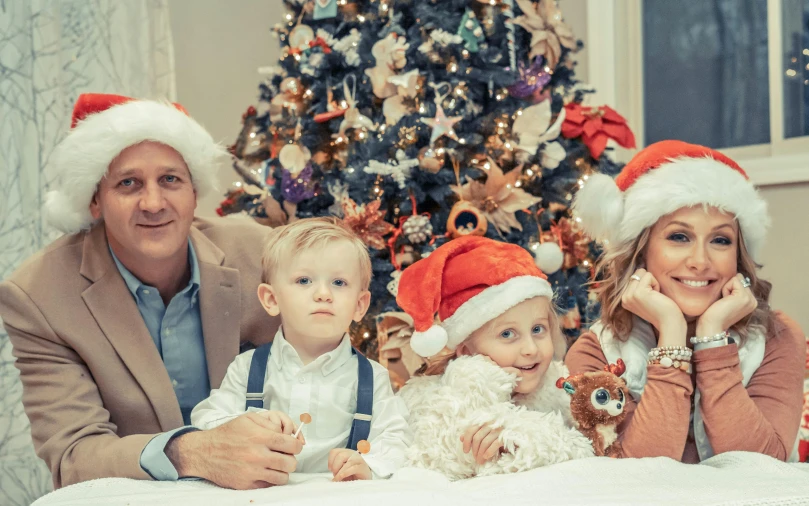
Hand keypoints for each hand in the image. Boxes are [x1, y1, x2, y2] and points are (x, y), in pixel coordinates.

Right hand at [166, 412, 302, 488]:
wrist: (205, 452)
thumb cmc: (228, 434)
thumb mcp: (249, 419)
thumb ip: (270, 423)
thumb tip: (286, 432)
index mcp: (260, 437)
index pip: (292, 445)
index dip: (297, 445)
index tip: (294, 446)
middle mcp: (257, 456)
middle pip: (290, 463)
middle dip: (291, 458)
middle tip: (285, 456)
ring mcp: (252, 472)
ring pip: (282, 477)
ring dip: (282, 471)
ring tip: (276, 465)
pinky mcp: (247, 484)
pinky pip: (269, 485)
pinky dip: (271, 479)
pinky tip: (265, 472)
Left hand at [328, 448, 371, 481]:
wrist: (366, 481)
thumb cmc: (353, 476)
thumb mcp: (342, 471)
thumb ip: (337, 469)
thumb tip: (330, 472)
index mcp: (346, 453)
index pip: (334, 451)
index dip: (330, 460)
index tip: (330, 469)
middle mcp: (352, 454)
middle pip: (340, 455)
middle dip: (335, 466)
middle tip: (335, 475)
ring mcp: (358, 459)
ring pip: (346, 460)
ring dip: (339, 471)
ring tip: (337, 479)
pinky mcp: (363, 467)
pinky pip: (352, 468)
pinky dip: (344, 473)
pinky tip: (341, 477)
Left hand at [461, 424, 503, 464]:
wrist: (519, 435)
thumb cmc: (500, 434)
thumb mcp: (486, 433)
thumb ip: (475, 434)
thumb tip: (461, 438)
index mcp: (485, 421)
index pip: (471, 430)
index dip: (466, 441)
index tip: (465, 451)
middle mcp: (491, 423)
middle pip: (477, 437)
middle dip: (474, 450)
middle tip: (475, 459)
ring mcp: (499, 428)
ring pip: (485, 442)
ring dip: (480, 454)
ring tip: (480, 461)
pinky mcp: (507, 435)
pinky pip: (495, 444)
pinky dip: (489, 451)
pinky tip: (486, 457)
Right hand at [621, 268, 685, 339]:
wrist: (669, 323)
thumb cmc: (662, 310)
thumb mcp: (646, 297)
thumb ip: (638, 286)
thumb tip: (640, 268)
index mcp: (624, 299)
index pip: (634, 277)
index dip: (646, 284)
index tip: (650, 299)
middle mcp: (624, 298)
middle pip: (637, 273)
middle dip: (649, 282)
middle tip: (654, 298)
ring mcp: (630, 295)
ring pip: (642, 273)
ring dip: (653, 283)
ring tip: (655, 297)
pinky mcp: (638, 293)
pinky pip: (648, 276)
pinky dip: (656, 284)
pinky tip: (657, 296)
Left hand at [696, 273, 756, 336]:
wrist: (712, 326)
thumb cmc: (714, 314)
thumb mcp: (727, 300)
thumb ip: (733, 290)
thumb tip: (734, 276)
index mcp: (751, 302)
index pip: (740, 282)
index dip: (729, 289)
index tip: (725, 302)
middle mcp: (753, 301)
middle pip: (739, 279)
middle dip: (728, 288)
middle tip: (724, 302)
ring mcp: (750, 299)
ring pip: (736, 279)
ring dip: (726, 288)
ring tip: (724, 302)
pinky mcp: (744, 296)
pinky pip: (734, 280)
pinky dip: (725, 288)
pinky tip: (724, 300)